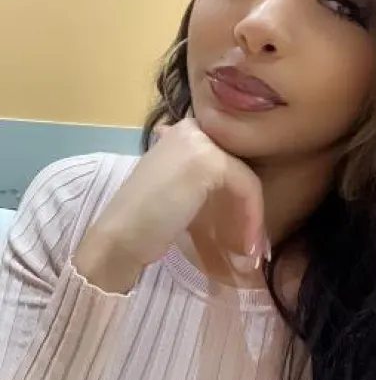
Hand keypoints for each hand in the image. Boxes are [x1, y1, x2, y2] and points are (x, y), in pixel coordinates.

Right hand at [74, 119, 264, 292]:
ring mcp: (199, 141)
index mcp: (182, 133)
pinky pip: (246, 187)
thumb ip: (205, 186)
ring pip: (246, 178)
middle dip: (249, 207)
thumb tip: (241, 196)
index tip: (245, 231)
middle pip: (240, 166)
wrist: (119, 238)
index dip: (240, 196)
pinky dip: (251, 217)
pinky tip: (249, 245)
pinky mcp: (208, 160)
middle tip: (252, 242)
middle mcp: (190, 128)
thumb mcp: (180, 193)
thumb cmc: (146, 223)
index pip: (228, 159)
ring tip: (252, 251)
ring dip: (253, 217)